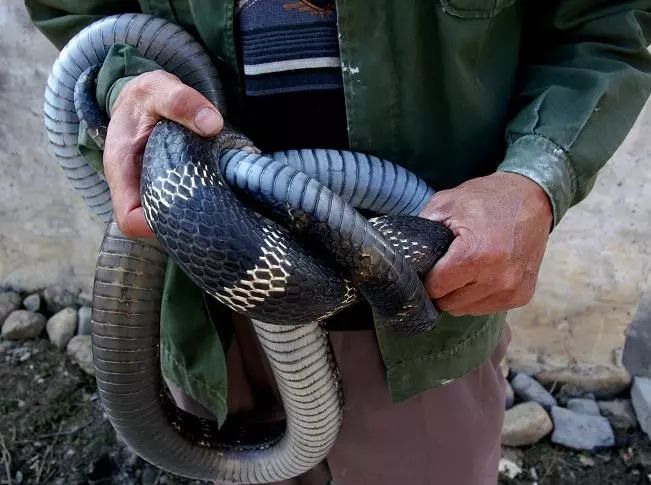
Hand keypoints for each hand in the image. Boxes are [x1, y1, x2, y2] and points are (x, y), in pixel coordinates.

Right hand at [104, 70, 223, 237]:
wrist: (143, 97)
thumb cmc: (146, 96)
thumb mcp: (158, 88)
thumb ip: (181, 101)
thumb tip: (211, 124)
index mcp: (121, 169)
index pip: (128, 218)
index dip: (153, 225)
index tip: (187, 213)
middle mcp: (133, 187)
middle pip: (152, 226)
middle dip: (182, 225)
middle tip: (216, 212)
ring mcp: (150, 190)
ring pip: (168, 220)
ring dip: (193, 217)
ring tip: (222, 207)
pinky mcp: (167, 188)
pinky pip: (181, 208)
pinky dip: (199, 206)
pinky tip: (221, 199)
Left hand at [420, 172, 552, 315]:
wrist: (532, 197)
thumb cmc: (486, 199)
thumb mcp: (446, 204)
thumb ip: (420, 231)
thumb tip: (399, 254)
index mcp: (475, 256)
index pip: (434, 289)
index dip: (425, 279)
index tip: (425, 268)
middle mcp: (497, 279)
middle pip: (449, 303)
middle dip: (441, 289)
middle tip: (444, 267)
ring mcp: (512, 290)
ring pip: (466, 310)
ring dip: (459, 295)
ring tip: (463, 270)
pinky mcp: (522, 295)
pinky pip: (486, 308)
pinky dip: (478, 296)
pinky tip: (480, 275)